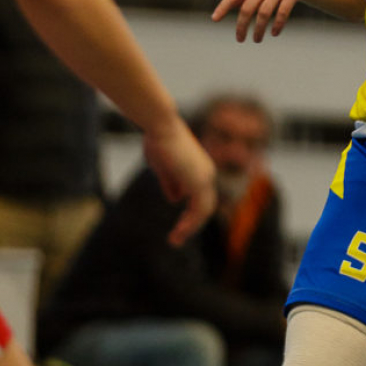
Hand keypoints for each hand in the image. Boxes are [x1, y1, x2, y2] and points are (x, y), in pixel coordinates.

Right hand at [142, 116, 217, 243]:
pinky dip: (190, 223)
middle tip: (175, 238)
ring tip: (174, 240)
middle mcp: (206, 174)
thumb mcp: (162, 166)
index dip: (190, 214)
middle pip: (204, 207)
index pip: (200, 198)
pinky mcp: (199, 181)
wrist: (160, 126)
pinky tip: (179, 232)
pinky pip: (199, 209)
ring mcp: (205, 178)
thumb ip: (170, 182)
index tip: (178, 227)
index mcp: (199, 170)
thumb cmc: (158, 140)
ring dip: (189, 227)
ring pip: (203, 211)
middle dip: (191, 224)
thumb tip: (175, 200)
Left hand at [212, 0, 328, 41]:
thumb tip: (238, 5)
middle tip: (240, 39)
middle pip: (247, 8)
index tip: (214, 19)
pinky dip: (277, 25)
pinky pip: (282, 13)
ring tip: (257, 39)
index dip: (222, 7)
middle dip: (241, 26)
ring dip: (258, 29)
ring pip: (263, 13)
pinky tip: (274, 33)